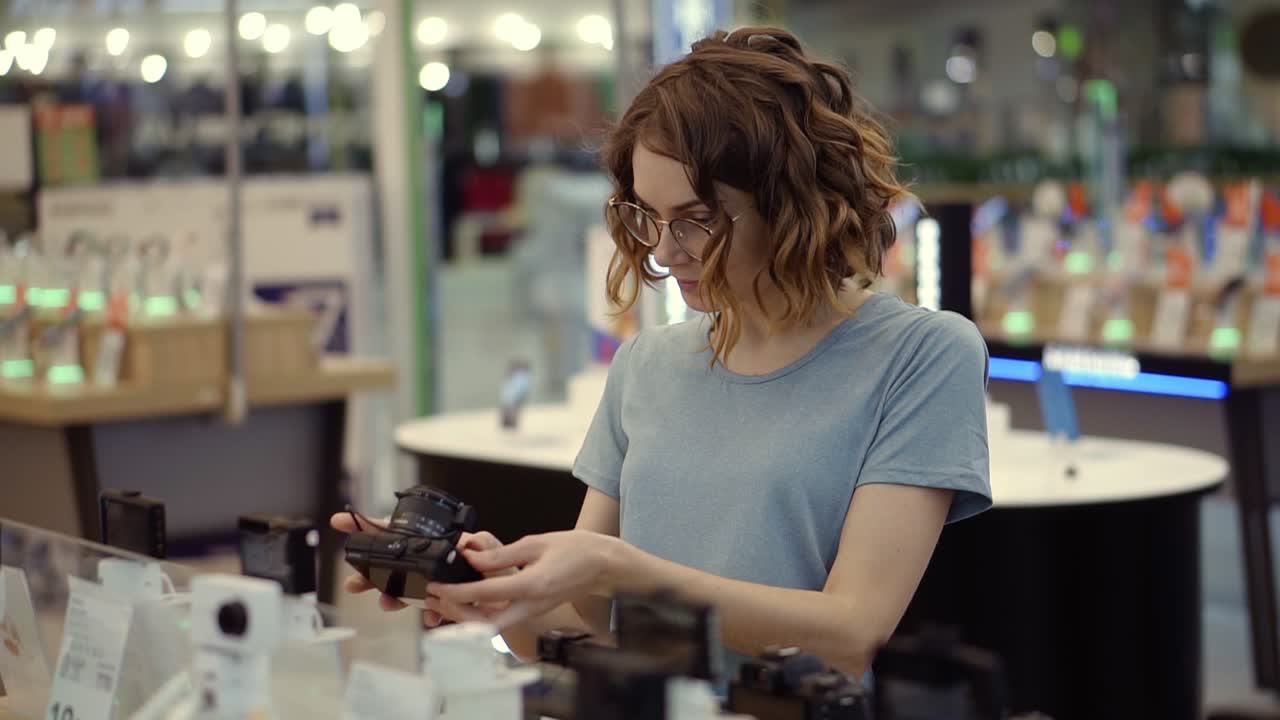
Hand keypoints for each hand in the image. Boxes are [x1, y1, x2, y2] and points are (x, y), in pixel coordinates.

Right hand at [328, 513, 511, 624]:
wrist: (514, 598)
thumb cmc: (501, 570)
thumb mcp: (494, 553)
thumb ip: (484, 547)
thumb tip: (472, 543)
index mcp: (435, 543)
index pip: (397, 531)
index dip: (369, 525)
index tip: (341, 521)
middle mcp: (427, 561)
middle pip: (388, 562)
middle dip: (366, 571)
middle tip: (352, 581)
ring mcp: (429, 581)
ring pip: (400, 587)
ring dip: (390, 596)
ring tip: (387, 604)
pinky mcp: (438, 601)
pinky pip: (426, 608)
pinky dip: (429, 614)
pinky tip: (434, 618)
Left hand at [427, 530, 618, 628]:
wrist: (603, 565)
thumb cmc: (577, 551)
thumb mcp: (535, 543)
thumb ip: (501, 554)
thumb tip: (473, 558)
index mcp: (532, 586)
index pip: (485, 595)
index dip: (457, 592)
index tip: (439, 586)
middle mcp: (531, 606)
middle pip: (485, 624)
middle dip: (457, 615)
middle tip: (438, 600)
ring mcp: (533, 612)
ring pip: (493, 625)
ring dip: (468, 615)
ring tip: (449, 598)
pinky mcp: (533, 611)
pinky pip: (503, 618)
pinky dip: (483, 612)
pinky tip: (472, 597)